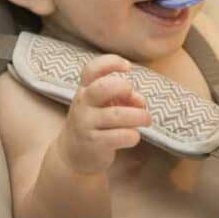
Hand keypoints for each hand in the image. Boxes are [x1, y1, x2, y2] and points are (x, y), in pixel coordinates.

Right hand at [55, 55, 150, 174]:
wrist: (72, 154)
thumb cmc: (94, 123)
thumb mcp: (103, 105)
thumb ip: (123, 97)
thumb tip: (140, 101)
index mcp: (85, 89)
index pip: (92, 69)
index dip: (111, 63)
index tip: (128, 67)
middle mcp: (83, 104)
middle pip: (103, 87)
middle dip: (125, 88)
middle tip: (136, 99)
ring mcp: (86, 124)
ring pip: (117, 115)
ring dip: (139, 116)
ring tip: (145, 120)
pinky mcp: (94, 143)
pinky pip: (120, 136)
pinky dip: (133, 135)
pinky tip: (133, 136)